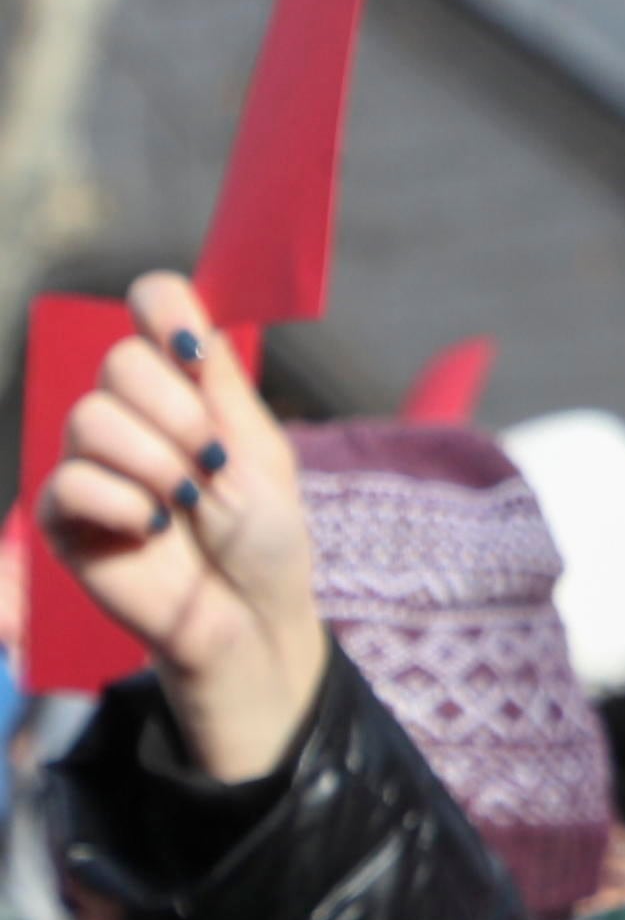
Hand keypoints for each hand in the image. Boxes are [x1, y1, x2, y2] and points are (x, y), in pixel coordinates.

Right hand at [40, 278, 320, 783]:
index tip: (192, 349)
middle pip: (120, 362)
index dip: (164, 309)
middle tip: (210, 461)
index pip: (152, 306)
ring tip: (186, 502)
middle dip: (176, 413)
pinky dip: (122, 503)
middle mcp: (132, 413)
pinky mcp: (65, 515)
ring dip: (154, 461)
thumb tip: (192, 317)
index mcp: (186, 386)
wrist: (250, 613)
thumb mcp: (258, 449)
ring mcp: (93, 461)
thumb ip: (219, 384)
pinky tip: (152, 530)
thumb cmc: (264, 534)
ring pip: (90, 418)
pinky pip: (71, 481)